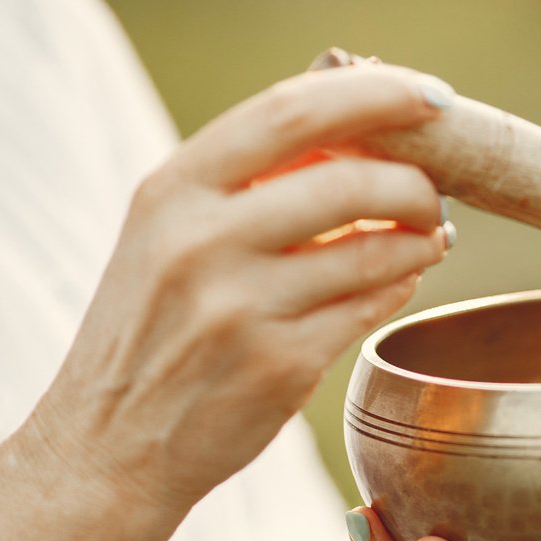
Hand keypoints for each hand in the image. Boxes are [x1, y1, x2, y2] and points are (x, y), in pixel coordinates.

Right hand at [32, 63, 452, 516]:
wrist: (107, 444)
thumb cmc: (152, 330)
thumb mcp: (168, 236)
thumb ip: (247, 184)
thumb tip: (362, 137)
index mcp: (172, 190)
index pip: (291, 112)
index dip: (374, 96)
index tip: (427, 98)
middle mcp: (201, 242)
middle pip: (348, 181)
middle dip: (413, 184)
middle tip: (433, 195)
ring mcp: (241, 307)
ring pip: (372, 250)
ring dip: (419, 239)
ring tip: (427, 238)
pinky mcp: (279, 365)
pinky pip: (368, 307)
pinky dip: (398, 285)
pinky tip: (399, 279)